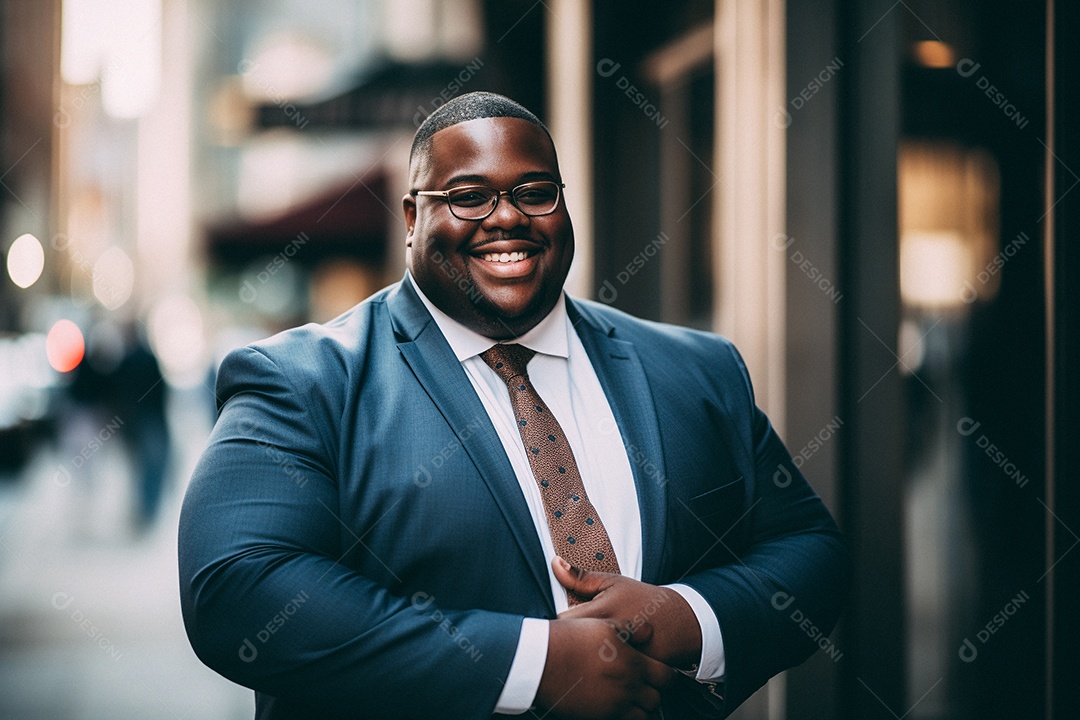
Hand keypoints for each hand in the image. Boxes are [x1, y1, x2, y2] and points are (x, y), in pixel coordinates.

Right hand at [536, 617, 672, 718]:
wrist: (542, 661)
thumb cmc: (571, 640)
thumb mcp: (605, 624)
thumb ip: (631, 629)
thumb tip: (649, 631)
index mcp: (633, 665)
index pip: (667, 677)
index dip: (667, 674)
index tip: (661, 671)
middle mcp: (627, 689)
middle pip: (656, 700)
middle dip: (654, 692)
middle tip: (644, 684)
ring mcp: (613, 707)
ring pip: (642, 716)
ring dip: (640, 708)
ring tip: (630, 696)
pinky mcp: (597, 717)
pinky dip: (623, 716)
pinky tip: (613, 704)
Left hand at [553, 557, 701, 668]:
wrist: (679, 623)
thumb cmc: (643, 600)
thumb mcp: (613, 583)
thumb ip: (581, 577)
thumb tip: (555, 564)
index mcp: (601, 613)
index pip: (562, 623)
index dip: (559, 624)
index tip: (561, 624)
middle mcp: (609, 638)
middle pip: (571, 648)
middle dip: (568, 644)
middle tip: (571, 641)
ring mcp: (620, 660)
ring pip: (585, 665)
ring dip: (581, 661)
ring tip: (582, 655)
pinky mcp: (630, 675)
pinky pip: (603, 680)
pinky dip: (598, 675)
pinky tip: (599, 669)